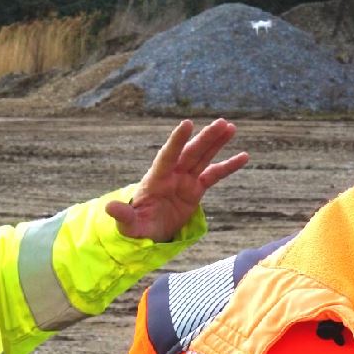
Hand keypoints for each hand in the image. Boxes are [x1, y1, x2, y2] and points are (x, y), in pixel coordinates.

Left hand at [105, 118, 248, 241]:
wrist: (147, 231)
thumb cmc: (136, 226)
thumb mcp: (129, 224)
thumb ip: (123, 215)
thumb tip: (109, 208)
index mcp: (156, 179)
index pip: (168, 156)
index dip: (177, 141)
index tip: (188, 123)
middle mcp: (172, 175)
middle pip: (191, 153)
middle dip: (205, 138)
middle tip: (221, 123)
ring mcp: (185, 180)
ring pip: (203, 157)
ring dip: (216, 143)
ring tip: (230, 127)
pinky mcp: (196, 189)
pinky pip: (214, 175)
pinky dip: (228, 166)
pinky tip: (243, 156)